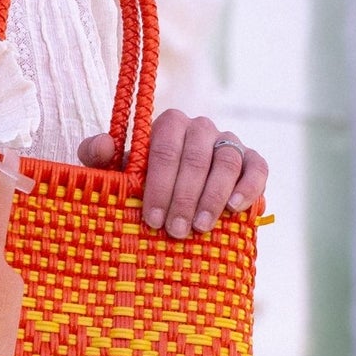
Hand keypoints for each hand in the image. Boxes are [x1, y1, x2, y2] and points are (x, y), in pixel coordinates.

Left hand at [78, 110, 268, 237]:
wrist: (169, 198)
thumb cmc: (137, 182)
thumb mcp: (112, 171)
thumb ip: (97, 155)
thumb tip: (102, 145)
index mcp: (168, 125)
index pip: (165, 147)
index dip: (159, 184)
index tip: (152, 219)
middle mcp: (200, 128)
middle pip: (196, 158)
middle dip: (184, 197)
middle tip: (176, 231)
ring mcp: (228, 142)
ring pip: (227, 162)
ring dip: (213, 197)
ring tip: (200, 227)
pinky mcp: (251, 160)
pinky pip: (257, 167)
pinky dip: (249, 187)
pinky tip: (235, 209)